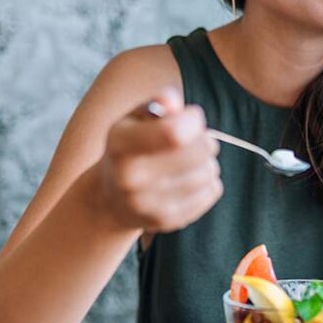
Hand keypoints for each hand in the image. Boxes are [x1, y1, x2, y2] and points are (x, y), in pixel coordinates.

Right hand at [90, 88, 222, 233]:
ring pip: (208, 172)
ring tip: (190, 160)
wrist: (110, 199)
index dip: (193, 120)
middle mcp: (131, 178)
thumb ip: (156, 104)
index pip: (173, 133)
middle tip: (194, 140)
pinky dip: (209, 182)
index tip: (192, 117)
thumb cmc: (130, 147)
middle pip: (199, 151)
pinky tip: (190, 178)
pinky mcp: (167, 221)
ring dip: (207, 162)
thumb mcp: (134, 119)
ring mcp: (149, 204)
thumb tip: (172, 100)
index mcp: (120, 145)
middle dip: (204, 139)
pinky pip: (211, 192)